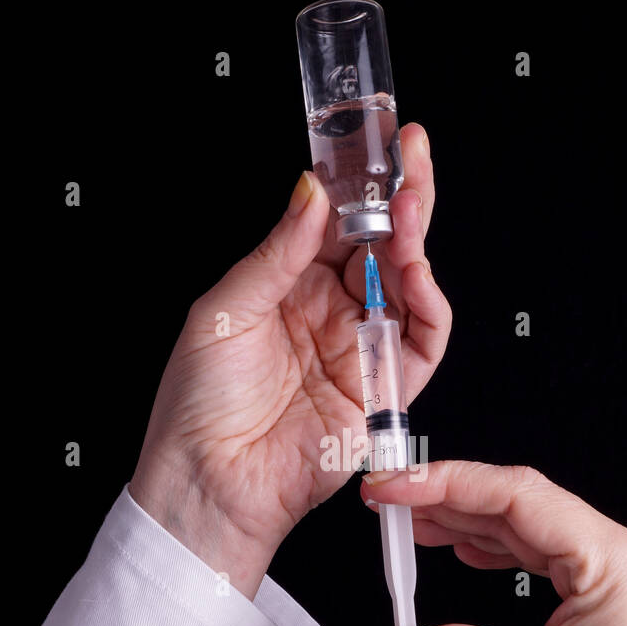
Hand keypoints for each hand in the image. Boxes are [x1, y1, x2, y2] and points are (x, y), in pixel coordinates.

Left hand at [129, 124, 448, 598]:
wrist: (208, 482)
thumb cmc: (198, 405)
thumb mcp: (224, 310)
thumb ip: (278, 252)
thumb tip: (313, 192)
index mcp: (288, 288)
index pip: (337, 223)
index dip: (359, 184)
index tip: (374, 144)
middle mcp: (329, 314)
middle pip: (381, 245)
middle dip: (403, 198)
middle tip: (414, 155)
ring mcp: (359, 350)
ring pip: (408, 284)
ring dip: (415, 241)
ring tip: (409, 207)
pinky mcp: (384, 392)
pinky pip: (422, 341)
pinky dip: (428, 304)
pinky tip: (415, 272)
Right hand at [349, 461, 626, 625]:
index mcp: (620, 561)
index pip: (518, 495)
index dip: (446, 483)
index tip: (396, 487)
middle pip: (525, 506)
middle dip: (452, 502)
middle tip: (392, 504)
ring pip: (537, 533)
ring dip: (474, 528)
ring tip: (416, 528)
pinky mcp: (623, 605)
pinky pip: (555, 562)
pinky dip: (506, 557)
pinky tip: (469, 554)